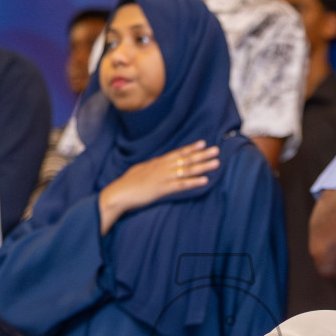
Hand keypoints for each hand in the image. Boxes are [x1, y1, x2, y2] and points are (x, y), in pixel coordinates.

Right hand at [98, 140, 219, 232]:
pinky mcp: (162, 189)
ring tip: (216, 163)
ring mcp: (163, 177)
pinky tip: (205, 181)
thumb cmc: (127, 184)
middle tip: (216, 150)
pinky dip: (194, 182)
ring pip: (187, 170)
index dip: (191, 148)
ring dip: (202, 166)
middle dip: (202, 154)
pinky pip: (181, 185)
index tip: (203, 143)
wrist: (119, 193)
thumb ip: (151, 166)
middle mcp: (163, 167)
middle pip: (186, 159)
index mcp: (157, 163)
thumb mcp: (140, 171)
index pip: (178, 153)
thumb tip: (157, 163)